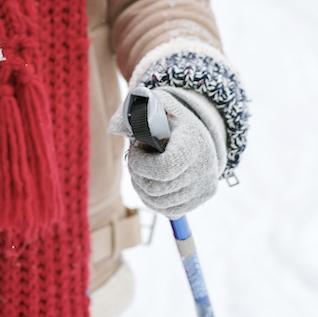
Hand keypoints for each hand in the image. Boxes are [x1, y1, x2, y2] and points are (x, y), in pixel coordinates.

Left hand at [108, 87, 224, 218]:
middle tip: (136, 160)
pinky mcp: (199, 200)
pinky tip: (149, 181)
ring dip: (141, 187)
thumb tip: (114, 127)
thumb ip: (134, 111)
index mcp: (193, 144)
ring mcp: (203, 188)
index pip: (164, 169)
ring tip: (141, 170)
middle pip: (157, 189)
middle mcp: (203, 169)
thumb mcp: (154, 106)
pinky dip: (151, 199)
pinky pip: (167, 210)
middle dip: (137, 175)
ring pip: (158, 202)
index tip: (135, 150)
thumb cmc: (170, 120)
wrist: (198, 134)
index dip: (141, 164)